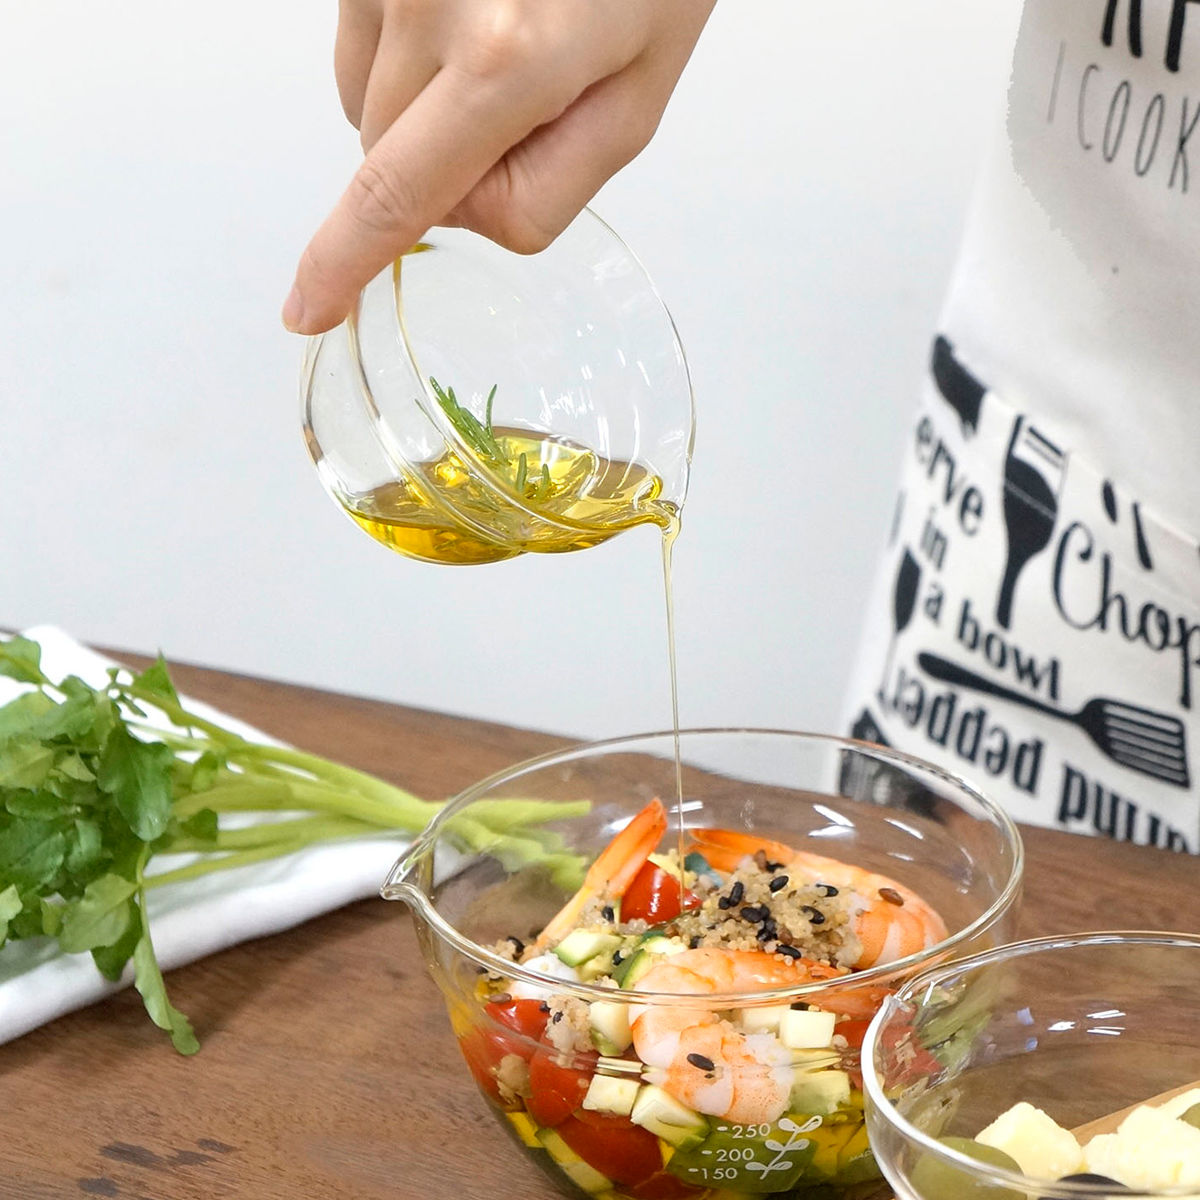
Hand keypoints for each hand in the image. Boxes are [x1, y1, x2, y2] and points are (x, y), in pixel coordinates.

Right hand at [283, 0, 715, 333]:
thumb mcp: (637, 99)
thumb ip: (549, 188)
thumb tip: (458, 214)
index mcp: (504, 58)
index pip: (397, 193)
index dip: (344, 261)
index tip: (307, 308)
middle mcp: (423, 2)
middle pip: (385, 158)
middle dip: (442, 165)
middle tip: (525, 101)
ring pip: (363, 100)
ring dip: (418, 106)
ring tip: (498, 38)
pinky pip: (359, 40)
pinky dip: (405, 49)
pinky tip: (465, 8)